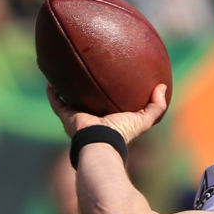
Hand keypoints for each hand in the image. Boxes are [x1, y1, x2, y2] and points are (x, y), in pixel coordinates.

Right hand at [47, 83, 168, 143]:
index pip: (111, 105)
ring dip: (68, 88)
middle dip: (89, 91)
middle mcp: (93, 117)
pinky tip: (51, 80)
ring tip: (66, 72)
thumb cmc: (123, 132)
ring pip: (71, 99)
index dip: (112, 95)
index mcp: (110, 118)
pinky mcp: (67, 116)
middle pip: (90, 101)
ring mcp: (79, 116)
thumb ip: (156, 106)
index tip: (114, 81)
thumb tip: (162, 86)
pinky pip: (57, 102)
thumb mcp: (144, 119)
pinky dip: (53, 93)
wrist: (102, 141)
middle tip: (90, 74)